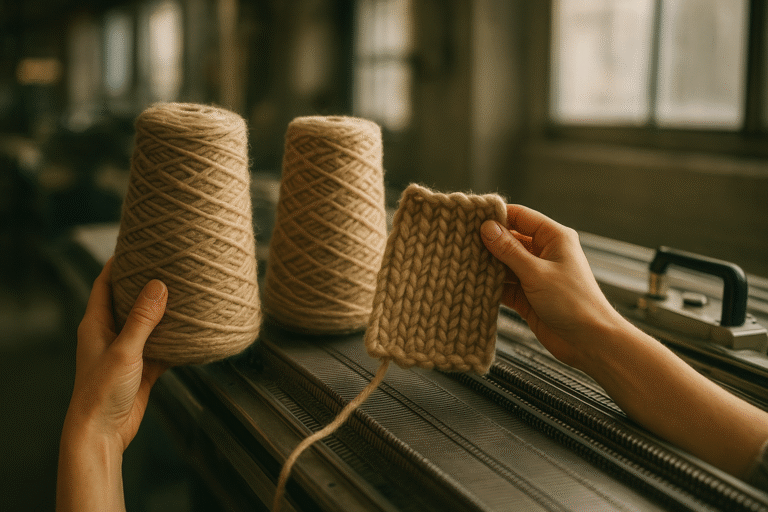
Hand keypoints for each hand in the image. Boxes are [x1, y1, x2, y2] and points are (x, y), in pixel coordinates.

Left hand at [57, 258, 167, 511]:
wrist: (102, 433)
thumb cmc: (102, 392)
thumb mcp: (124, 351)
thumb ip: (142, 319)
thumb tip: (159, 285)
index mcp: (95, 324)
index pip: (105, 284)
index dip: (119, 263)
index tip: (138, 244)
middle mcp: (109, 334)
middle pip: (129, 300)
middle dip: (147, 282)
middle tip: (169, 263)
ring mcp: (127, 352)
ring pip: (148, 323)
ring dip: (164, 310)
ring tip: (187, 290)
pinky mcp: (142, 369)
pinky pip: (161, 346)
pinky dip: (175, 338)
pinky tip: (193, 330)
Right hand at [482, 205, 767, 479]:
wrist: (590, 343)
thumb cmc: (574, 303)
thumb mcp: (536, 273)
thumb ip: (509, 250)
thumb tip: (488, 228)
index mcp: (554, 238)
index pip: (521, 217)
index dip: (497, 216)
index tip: (470, 218)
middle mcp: (545, 253)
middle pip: (510, 240)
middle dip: (487, 242)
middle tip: (459, 243)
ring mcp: (536, 275)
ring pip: (505, 263)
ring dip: (487, 265)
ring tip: (460, 263)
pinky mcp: (529, 296)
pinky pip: (505, 285)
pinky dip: (491, 285)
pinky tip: (472, 284)